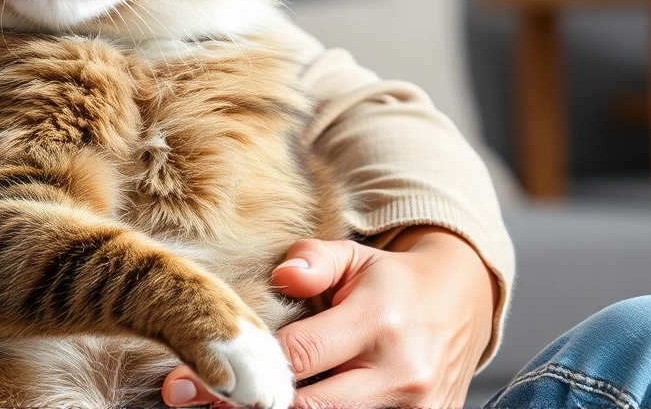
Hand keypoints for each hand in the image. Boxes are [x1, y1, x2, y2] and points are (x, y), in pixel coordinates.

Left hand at [162, 228, 495, 408]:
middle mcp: (400, 372)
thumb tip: (285, 275)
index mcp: (378, 321)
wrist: (462, 307)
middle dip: (247, 406)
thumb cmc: (389, 282)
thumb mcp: (352, 256)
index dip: (241, 369)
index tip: (189, 375)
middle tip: (195, 401)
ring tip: (230, 407)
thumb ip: (313, 258)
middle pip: (307, 408)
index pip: (297, 356)